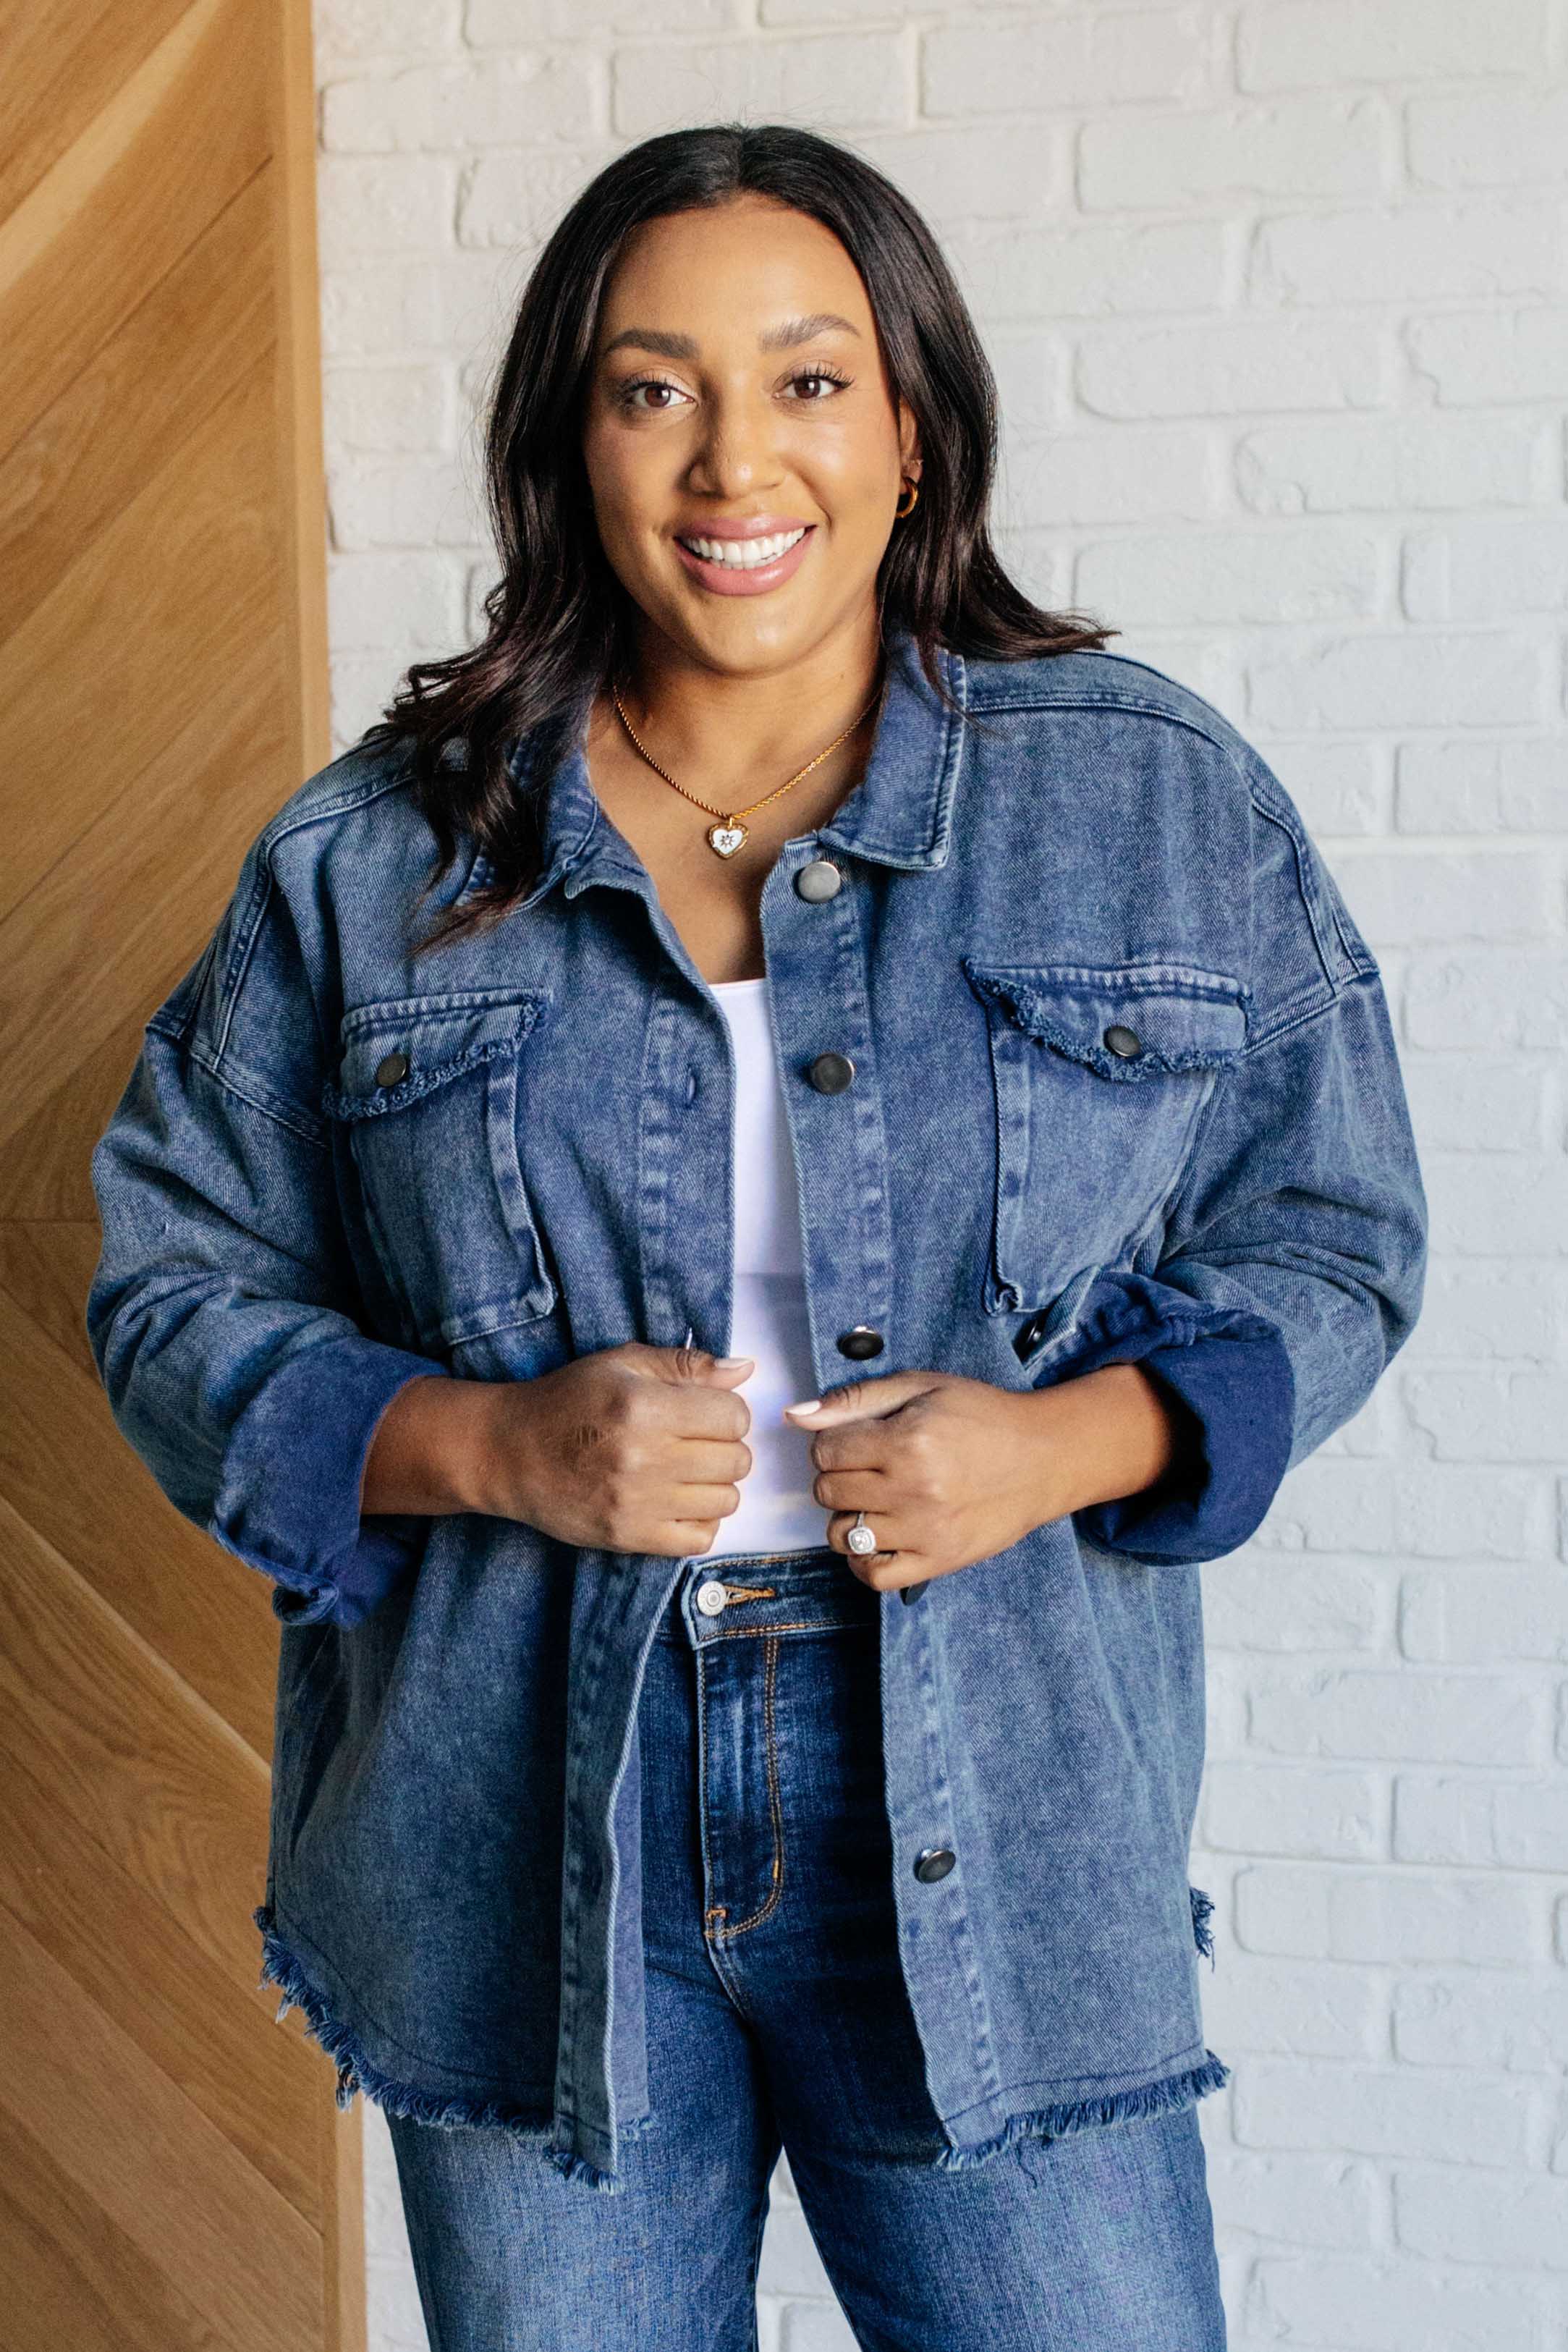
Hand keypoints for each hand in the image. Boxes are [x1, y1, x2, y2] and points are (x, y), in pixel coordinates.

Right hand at [466, 1340, 755, 1553]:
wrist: (510, 1453)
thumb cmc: (568, 1401)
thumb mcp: (622, 1364)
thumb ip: (686, 1365)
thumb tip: (745, 1370)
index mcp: (644, 1407)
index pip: (734, 1416)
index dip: (726, 1411)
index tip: (704, 1412)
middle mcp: (643, 1457)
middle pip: (736, 1460)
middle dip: (724, 1447)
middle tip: (695, 1442)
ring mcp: (637, 1503)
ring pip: (726, 1501)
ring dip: (715, 1485)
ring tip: (685, 1472)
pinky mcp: (628, 1537)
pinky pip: (701, 1539)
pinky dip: (700, 1521)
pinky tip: (678, 1502)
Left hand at [782, 1362, 1182, 1593]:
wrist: (1044, 1457)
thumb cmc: (981, 1416)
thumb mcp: (921, 1388)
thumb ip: (855, 1400)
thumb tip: (795, 1416)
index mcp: (907, 1440)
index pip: (825, 1450)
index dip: (831, 1442)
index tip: (854, 1441)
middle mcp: (913, 1489)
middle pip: (827, 1492)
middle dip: (836, 1476)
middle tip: (865, 1468)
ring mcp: (925, 1531)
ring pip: (842, 1534)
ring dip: (847, 1516)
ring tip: (873, 1500)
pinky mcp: (938, 1561)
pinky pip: (874, 1575)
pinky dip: (862, 1560)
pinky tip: (875, 1537)